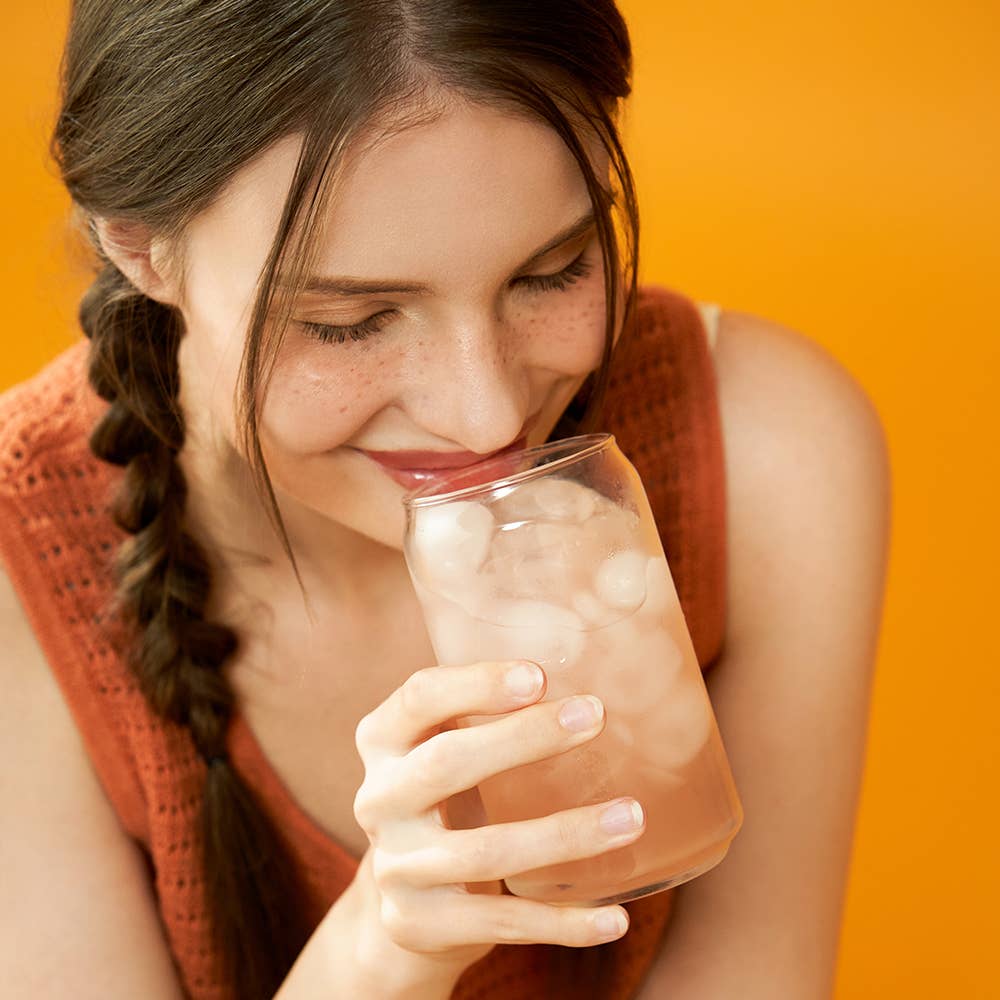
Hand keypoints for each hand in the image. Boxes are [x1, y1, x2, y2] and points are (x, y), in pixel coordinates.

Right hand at [349, 658, 645, 985]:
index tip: (540, 676)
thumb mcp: (443, 747)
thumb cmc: (445, 799)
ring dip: (567, 834)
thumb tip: (592, 668)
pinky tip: (616, 919)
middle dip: (525, 737)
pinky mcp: (420, 924)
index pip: (419, 697)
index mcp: (382, 741)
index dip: (476, 683)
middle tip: (596, 716)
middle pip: (446, 763)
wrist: (399, 906)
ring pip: (487, 851)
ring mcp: (396, 867)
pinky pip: (502, 922)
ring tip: (631, 816)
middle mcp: (378, 799)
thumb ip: (484, 713)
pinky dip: (563, 923)